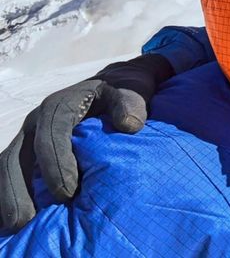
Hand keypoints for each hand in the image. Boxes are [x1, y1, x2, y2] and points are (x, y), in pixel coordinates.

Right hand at [0, 53, 172, 231]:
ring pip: (8, 166)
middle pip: (16, 155)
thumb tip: (129, 126)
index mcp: (58, 106)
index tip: (68, 193)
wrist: (107, 91)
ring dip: (10, 196)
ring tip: (18, 225)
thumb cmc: (117, 97)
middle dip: (19, 188)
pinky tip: (17, 219)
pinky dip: (11, 193)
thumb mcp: (126, 94)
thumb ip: (128, 106)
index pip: (51, 135)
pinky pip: (12, 172)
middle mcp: (36, 122)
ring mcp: (28, 138)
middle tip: (28, 220)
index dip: (56, 164)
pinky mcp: (27, 152)